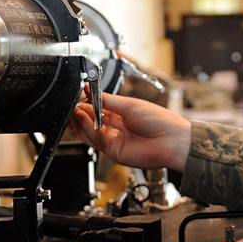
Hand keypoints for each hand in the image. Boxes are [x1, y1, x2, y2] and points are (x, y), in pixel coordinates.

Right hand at [69, 93, 191, 171]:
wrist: (171, 140)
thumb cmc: (159, 121)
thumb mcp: (129, 105)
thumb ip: (107, 100)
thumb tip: (91, 91)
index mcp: (121, 114)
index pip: (97, 108)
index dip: (87, 102)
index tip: (79, 94)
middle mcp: (116, 128)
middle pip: (90, 121)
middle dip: (79, 113)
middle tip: (72, 104)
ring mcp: (114, 140)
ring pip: (89, 132)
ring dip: (79, 121)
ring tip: (75, 109)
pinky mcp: (113, 151)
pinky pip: (95, 140)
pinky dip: (87, 129)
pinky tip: (83, 118)